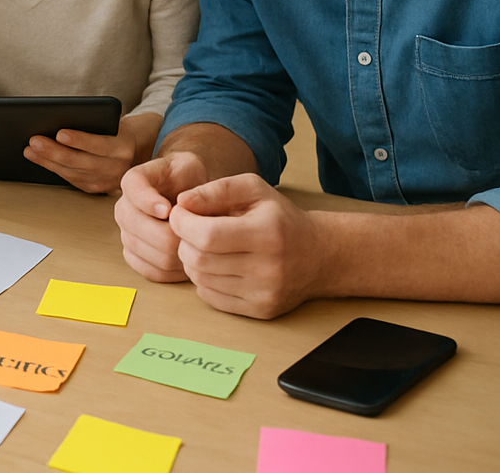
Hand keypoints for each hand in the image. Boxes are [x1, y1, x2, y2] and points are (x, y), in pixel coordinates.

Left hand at [24, 113, 157, 193]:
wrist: (133, 150)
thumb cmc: (115, 130)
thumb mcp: (110, 122)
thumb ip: (93, 122)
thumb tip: (58, 118)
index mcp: (122, 147)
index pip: (99, 144)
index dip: (79, 140)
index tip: (60, 133)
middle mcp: (116, 167)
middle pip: (80, 161)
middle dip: (54, 151)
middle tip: (34, 140)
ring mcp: (105, 181)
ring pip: (71, 172)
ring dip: (47, 160)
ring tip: (30, 148)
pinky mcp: (93, 188)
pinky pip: (69, 178)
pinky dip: (51, 168)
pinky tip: (37, 158)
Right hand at [114, 152, 210, 282]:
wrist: (190, 192)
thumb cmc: (190, 179)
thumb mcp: (188, 165)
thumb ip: (180, 177)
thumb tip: (167, 211)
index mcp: (132, 182)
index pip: (133, 190)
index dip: (149, 202)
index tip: (168, 209)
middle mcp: (124, 209)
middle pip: (142, 230)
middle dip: (173, 234)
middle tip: (195, 232)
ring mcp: (126, 234)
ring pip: (151, 254)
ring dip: (177, 254)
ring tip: (194, 243)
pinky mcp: (134, 256)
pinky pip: (152, 272)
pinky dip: (174, 271)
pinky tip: (186, 258)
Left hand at [169, 174, 325, 317]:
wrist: (319, 255)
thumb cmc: (280, 218)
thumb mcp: (253, 190)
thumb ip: (216, 190)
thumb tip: (182, 201)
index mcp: (266, 233)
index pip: (206, 235)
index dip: (182, 223)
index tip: (180, 214)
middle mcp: (268, 268)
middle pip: (199, 259)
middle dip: (184, 241)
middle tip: (191, 231)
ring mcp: (265, 293)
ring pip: (201, 279)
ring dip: (192, 261)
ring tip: (204, 247)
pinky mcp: (261, 310)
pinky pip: (210, 298)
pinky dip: (203, 280)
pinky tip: (216, 266)